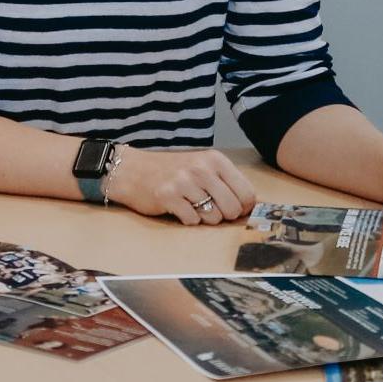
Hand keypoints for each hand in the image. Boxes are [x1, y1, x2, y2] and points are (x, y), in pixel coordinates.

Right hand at [102, 147, 256, 224]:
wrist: (133, 169)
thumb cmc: (171, 171)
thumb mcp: (202, 166)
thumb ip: (225, 182)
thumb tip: (249, 206)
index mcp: (215, 160)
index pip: (247, 193)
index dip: (243, 207)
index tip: (235, 209)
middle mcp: (202, 169)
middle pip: (233, 209)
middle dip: (224, 215)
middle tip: (210, 209)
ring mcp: (185, 182)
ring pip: (213, 217)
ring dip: (204, 218)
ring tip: (191, 205)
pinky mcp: (169, 196)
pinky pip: (192, 221)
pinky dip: (188, 219)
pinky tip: (178, 208)